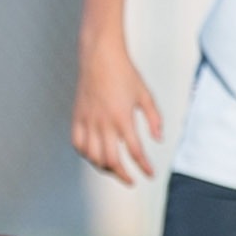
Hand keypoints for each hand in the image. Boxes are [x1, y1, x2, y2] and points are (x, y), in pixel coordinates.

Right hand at [69, 41, 164, 184]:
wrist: (100, 56)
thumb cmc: (125, 73)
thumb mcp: (145, 95)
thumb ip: (153, 119)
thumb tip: (158, 140)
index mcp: (123, 118)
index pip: (135, 152)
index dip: (144, 167)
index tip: (150, 174)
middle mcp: (104, 122)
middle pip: (111, 160)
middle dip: (122, 174)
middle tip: (131, 180)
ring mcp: (88, 120)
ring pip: (92, 155)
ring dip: (104, 167)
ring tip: (114, 169)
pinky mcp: (77, 116)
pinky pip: (77, 143)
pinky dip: (85, 154)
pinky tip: (94, 155)